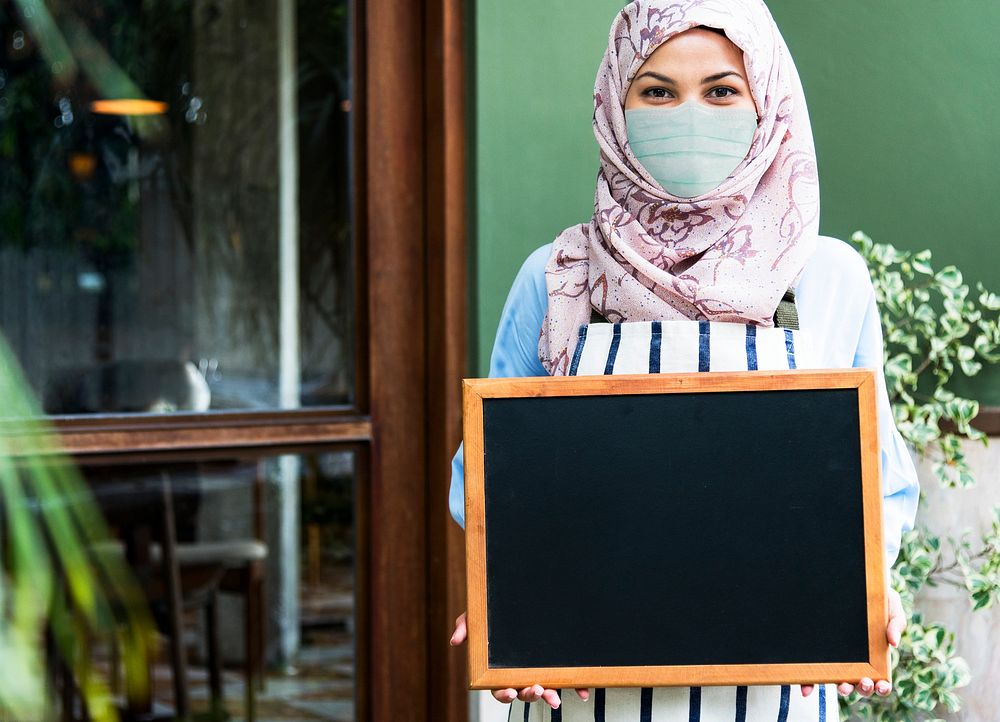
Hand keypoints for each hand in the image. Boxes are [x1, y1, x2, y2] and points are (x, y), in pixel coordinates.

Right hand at [450, 611, 589, 707]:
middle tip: (536, 689)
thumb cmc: (495, 615)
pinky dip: (575, 687)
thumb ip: (466, 625)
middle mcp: (519, 674)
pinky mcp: (555, 667)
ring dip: (549, 696)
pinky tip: (583, 691)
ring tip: (554, 697)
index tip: (510, 692)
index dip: (504, 693)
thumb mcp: (478, 617)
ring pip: (543, 691)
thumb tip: (455, 640)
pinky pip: (565, 680)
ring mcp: (538, 671)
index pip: (499, 688)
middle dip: (529, 695)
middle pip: (522, 692)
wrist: (524, 599)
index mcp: (499, 669)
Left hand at [800, 588, 904, 697]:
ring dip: (842, 689)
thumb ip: (896, 623)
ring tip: (843, 685)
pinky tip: (806, 688)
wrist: (853, 583)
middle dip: (863, 688)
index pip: (881, 679)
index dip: (882, 687)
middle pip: (860, 684)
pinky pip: (814, 673)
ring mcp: (837, 659)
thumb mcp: (891, 607)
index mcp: (875, 656)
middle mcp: (857, 662)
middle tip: (864, 681)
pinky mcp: (819, 654)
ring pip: (839, 682)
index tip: (882, 685)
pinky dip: (810, 683)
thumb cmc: (875, 597)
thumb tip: (894, 643)